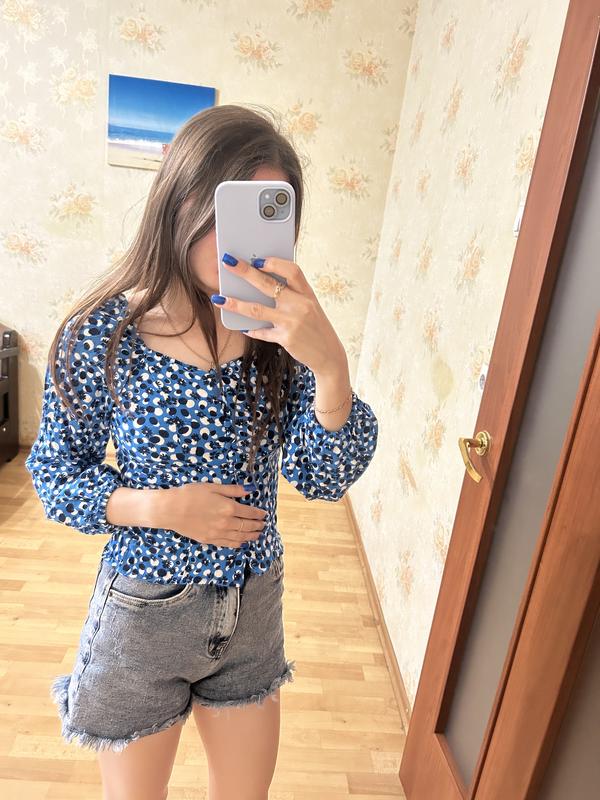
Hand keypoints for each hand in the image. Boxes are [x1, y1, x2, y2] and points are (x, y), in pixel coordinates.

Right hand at [153, 481, 267, 547]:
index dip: (258, 514)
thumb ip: (232, 490)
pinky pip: (227, 544)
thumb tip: (249, 490)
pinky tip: (242, 543)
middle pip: (246, 526)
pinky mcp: (209, 540)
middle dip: (257, 526)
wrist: (171, 510)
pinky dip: (237, 544)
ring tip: (258, 535)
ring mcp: (217, 533)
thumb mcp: (213, 487)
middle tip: (263, 525)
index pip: (249, 513)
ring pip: (239, 537)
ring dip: (251, 536)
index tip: (264, 514)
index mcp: (228, 508)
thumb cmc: (190, 494)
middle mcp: (226, 523)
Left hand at [215, 253, 346, 374]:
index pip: (292, 270)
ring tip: (219, 299)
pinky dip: (250, 330)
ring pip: (257, 310)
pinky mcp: (286, 338)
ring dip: (235, 304)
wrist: (329, 354)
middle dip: (245, 272)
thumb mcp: (309, 306)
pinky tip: (241, 327)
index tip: (257, 258)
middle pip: (268, 284)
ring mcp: (292, 322)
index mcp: (307, 293)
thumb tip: (261, 281)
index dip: (274, 263)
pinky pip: (262, 332)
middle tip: (228, 262)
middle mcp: (300, 304)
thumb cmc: (315, 326)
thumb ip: (292, 294)